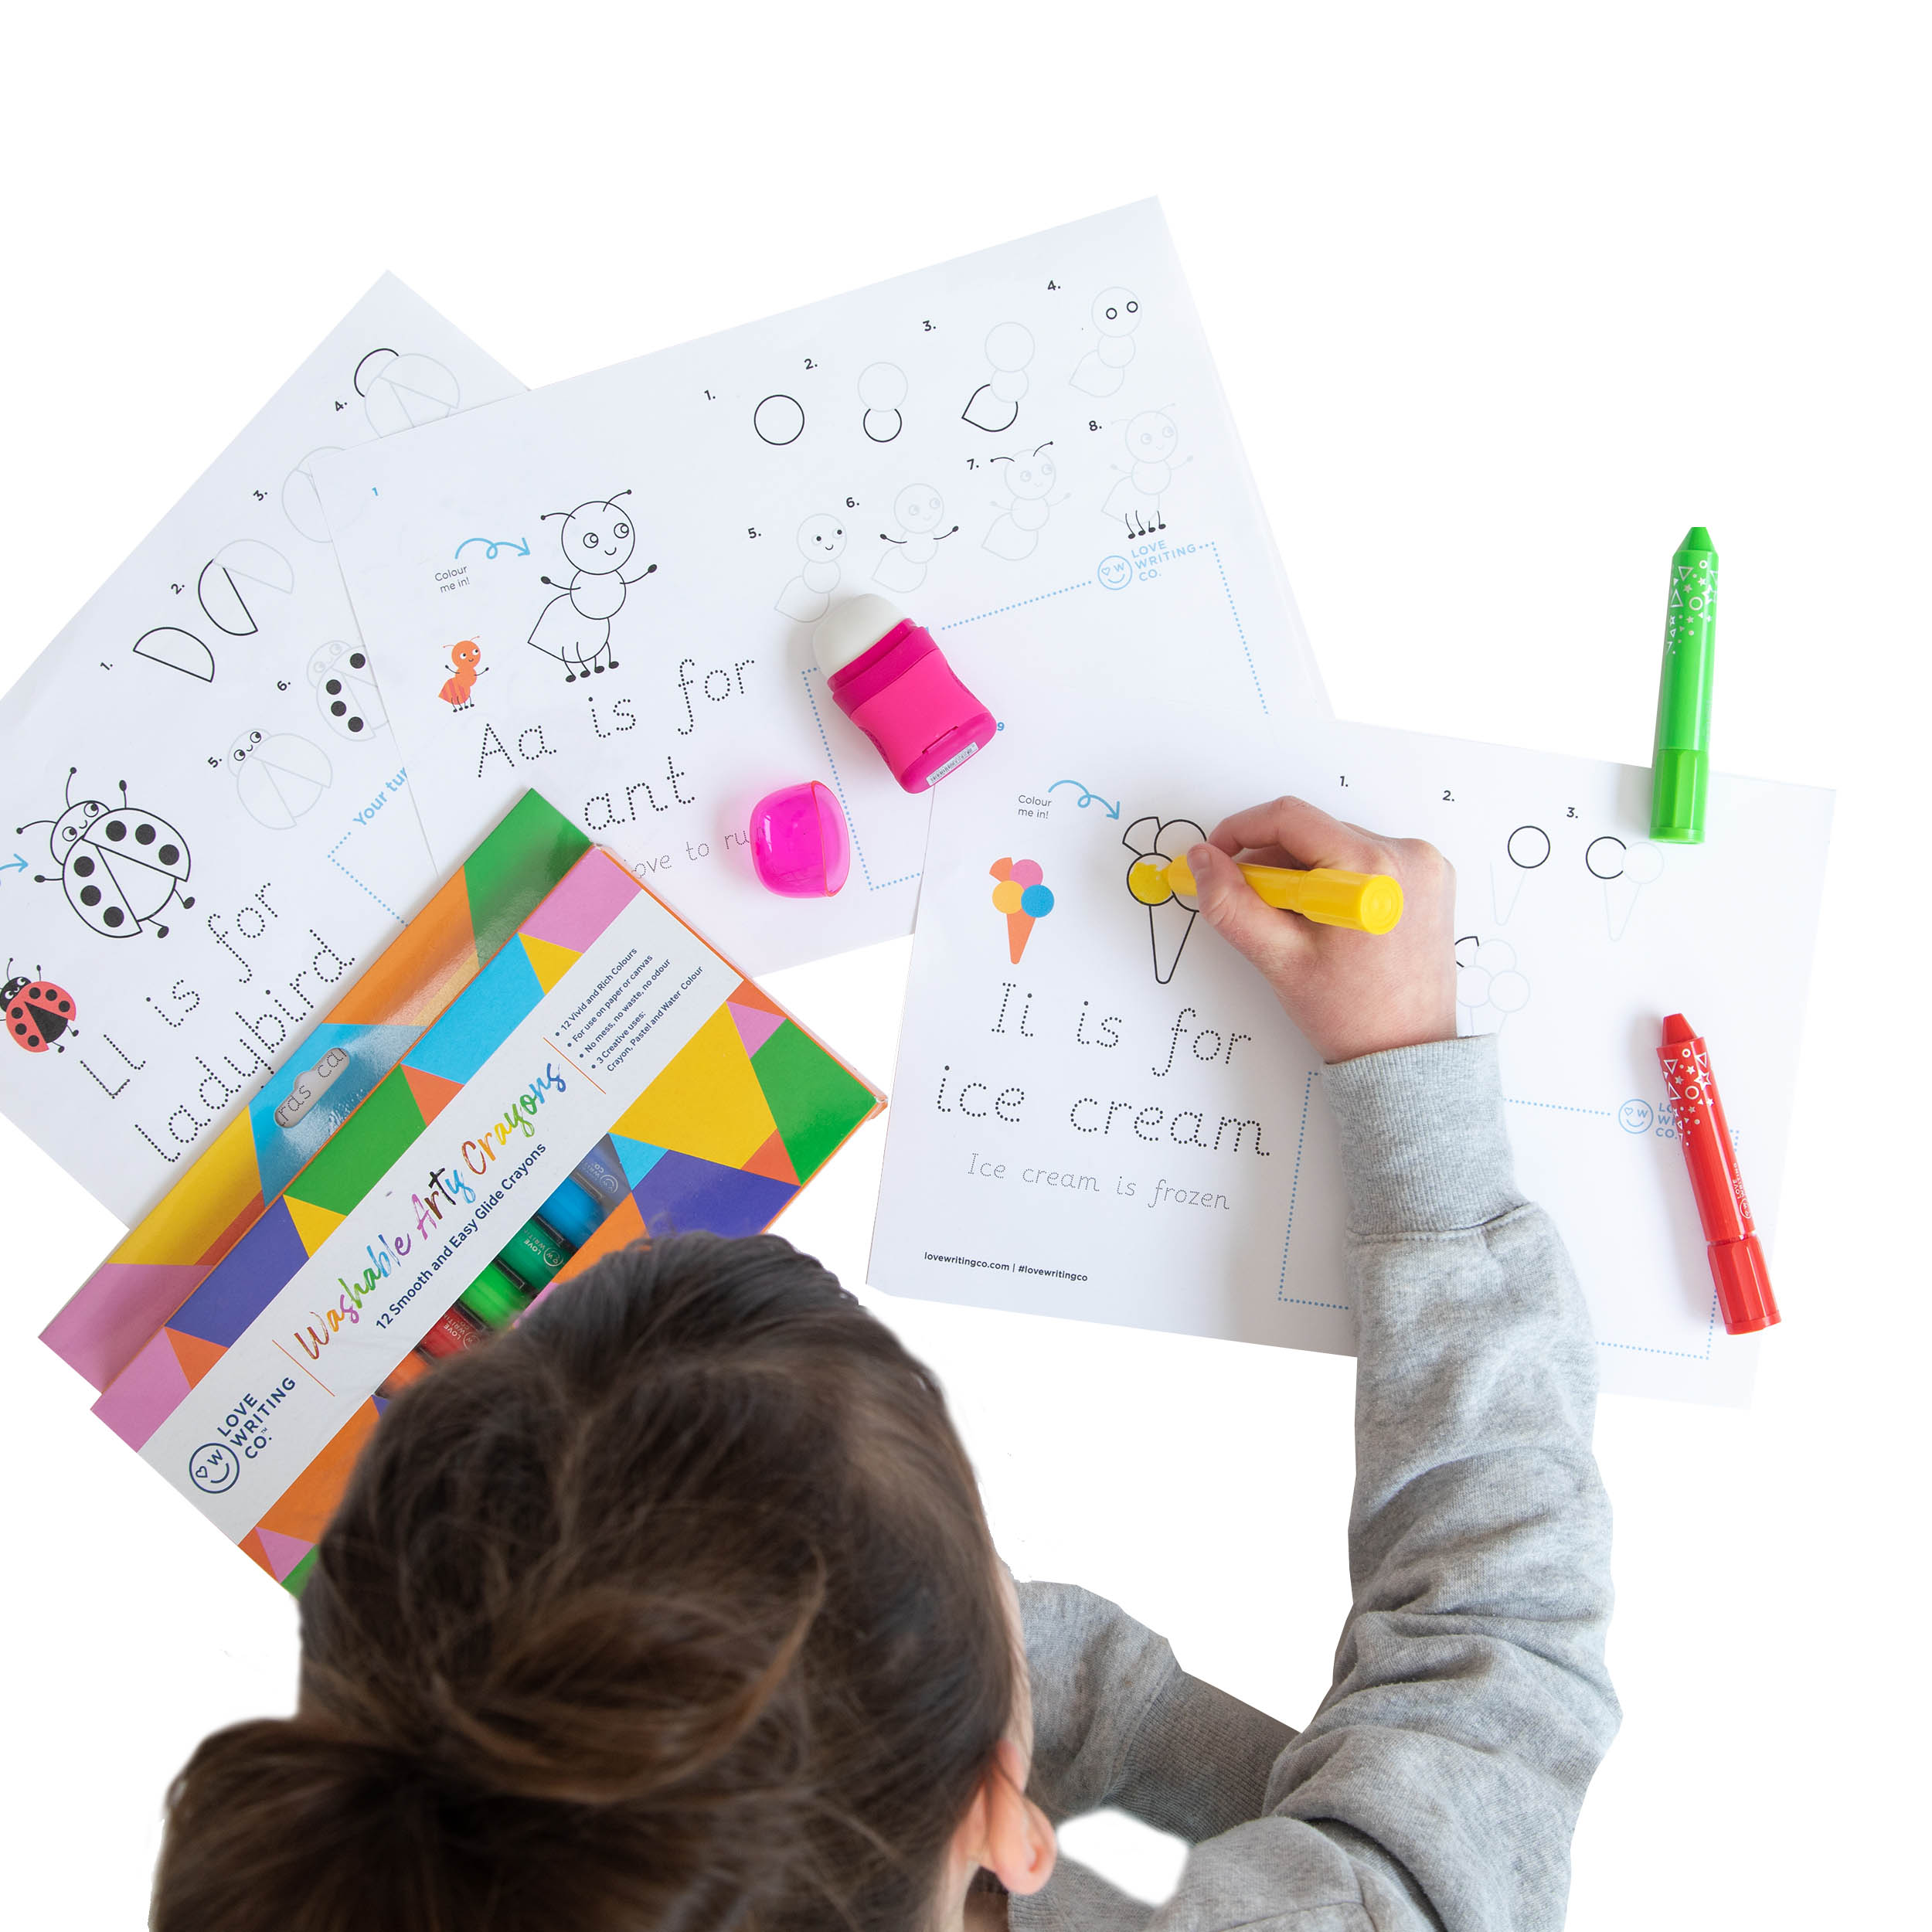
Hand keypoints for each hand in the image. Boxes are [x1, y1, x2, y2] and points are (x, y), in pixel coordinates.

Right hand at [1187, 796, 1456, 1064]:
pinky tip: (1329, 920)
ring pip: (1338, 844)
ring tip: (1297, 924)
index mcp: (1372, 870)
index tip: (1216, 856)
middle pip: (1315, 831)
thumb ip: (1231, 904)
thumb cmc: (1351, 1015)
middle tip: (1253, 907)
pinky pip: (1367, 858)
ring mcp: (1425, 865)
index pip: (1290, 818)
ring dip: (1304, 872)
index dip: (1240, 830)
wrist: (1407, 1053)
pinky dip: (1336, 878)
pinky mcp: (1431, 878)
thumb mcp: (1278, 958)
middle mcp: (1408, 856)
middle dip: (1272, 862)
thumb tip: (1202, 860)